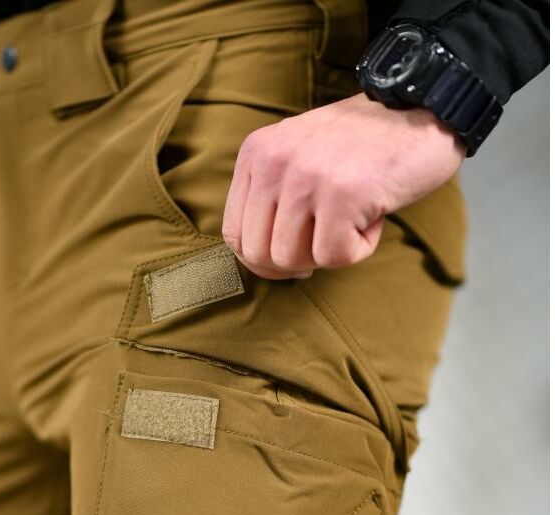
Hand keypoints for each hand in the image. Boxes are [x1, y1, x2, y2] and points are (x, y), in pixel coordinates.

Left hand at [222, 92, 464, 278]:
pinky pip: (333, 257)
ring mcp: (306, 177)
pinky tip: (373, 217)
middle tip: (328, 242)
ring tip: (353, 220)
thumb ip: (274, 199)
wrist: (424, 108)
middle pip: (258, 254)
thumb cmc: (364, 146)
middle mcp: (273, 162)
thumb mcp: (300, 158)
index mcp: (257, 153)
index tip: (294, 255)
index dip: (262, 259)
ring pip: (291, 260)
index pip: (233, 233)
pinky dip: (359, 249)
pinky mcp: (342, 194)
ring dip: (329, 254)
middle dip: (294, 263)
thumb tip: (264, 263)